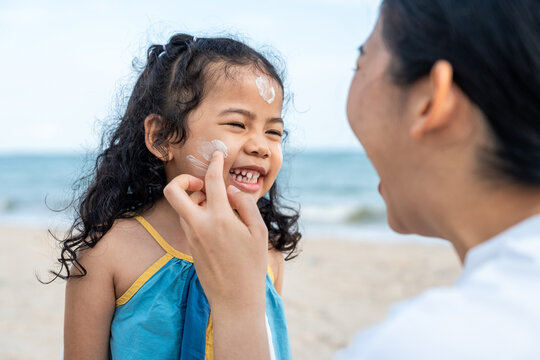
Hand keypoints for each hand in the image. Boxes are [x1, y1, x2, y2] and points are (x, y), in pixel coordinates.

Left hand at [163, 151, 268, 310]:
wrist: (235, 300)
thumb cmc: (252, 266)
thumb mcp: (259, 233)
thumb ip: (246, 205)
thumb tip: (232, 190)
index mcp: (220, 219)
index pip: (212, 180)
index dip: (215, 162)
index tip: (218, 154)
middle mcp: (200, 225)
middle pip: (174, 191)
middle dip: (184, 178)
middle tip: (202, 183)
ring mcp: (191, 236)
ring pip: (181, 205)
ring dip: (193, 197)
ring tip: (217, 204)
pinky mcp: (190, 245)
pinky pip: (187, 219)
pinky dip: (197, 212)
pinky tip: (216, 219)